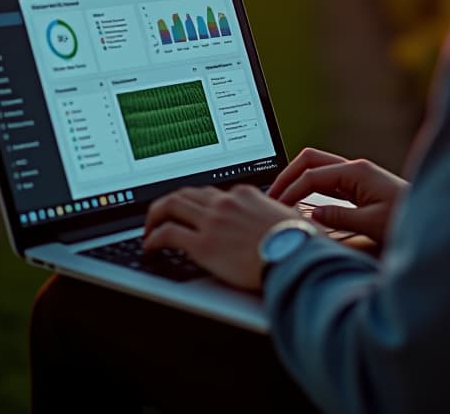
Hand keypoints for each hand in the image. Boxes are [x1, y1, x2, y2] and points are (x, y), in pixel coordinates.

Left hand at [143, 184, 300, 290]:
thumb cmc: (299, 243)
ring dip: (156, 215)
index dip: (199, 202)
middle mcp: (225, 202)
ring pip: (172, 205)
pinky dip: (154, 237)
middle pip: (188, 192)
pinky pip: (168, 233)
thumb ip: (276, 215)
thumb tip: (282, 220)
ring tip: (150, 226)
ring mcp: (212, 221)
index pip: (213, 192)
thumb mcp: (290, 218)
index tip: (193, 212)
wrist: (295, 257)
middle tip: (162, 214)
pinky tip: (150, 244)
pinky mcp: (203, 244)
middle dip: (170, 202)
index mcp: (245, 194)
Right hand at [268, 147, 408, 245]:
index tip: (276, 209)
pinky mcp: (358, 185)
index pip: (312, 176)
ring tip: (280, 199)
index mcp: (356, 172)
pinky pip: (326, 180)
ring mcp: (356, 175)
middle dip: (288, 176)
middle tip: (271, 197)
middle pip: (310, 160)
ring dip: (297, 179)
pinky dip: (309, 188)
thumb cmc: (406, 220)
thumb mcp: (372, 223)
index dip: (291, 191)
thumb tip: (310, 214)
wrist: (432, 220)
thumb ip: (339, 217)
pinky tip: (301, 204)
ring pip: (316, 167)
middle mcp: (354, 169)